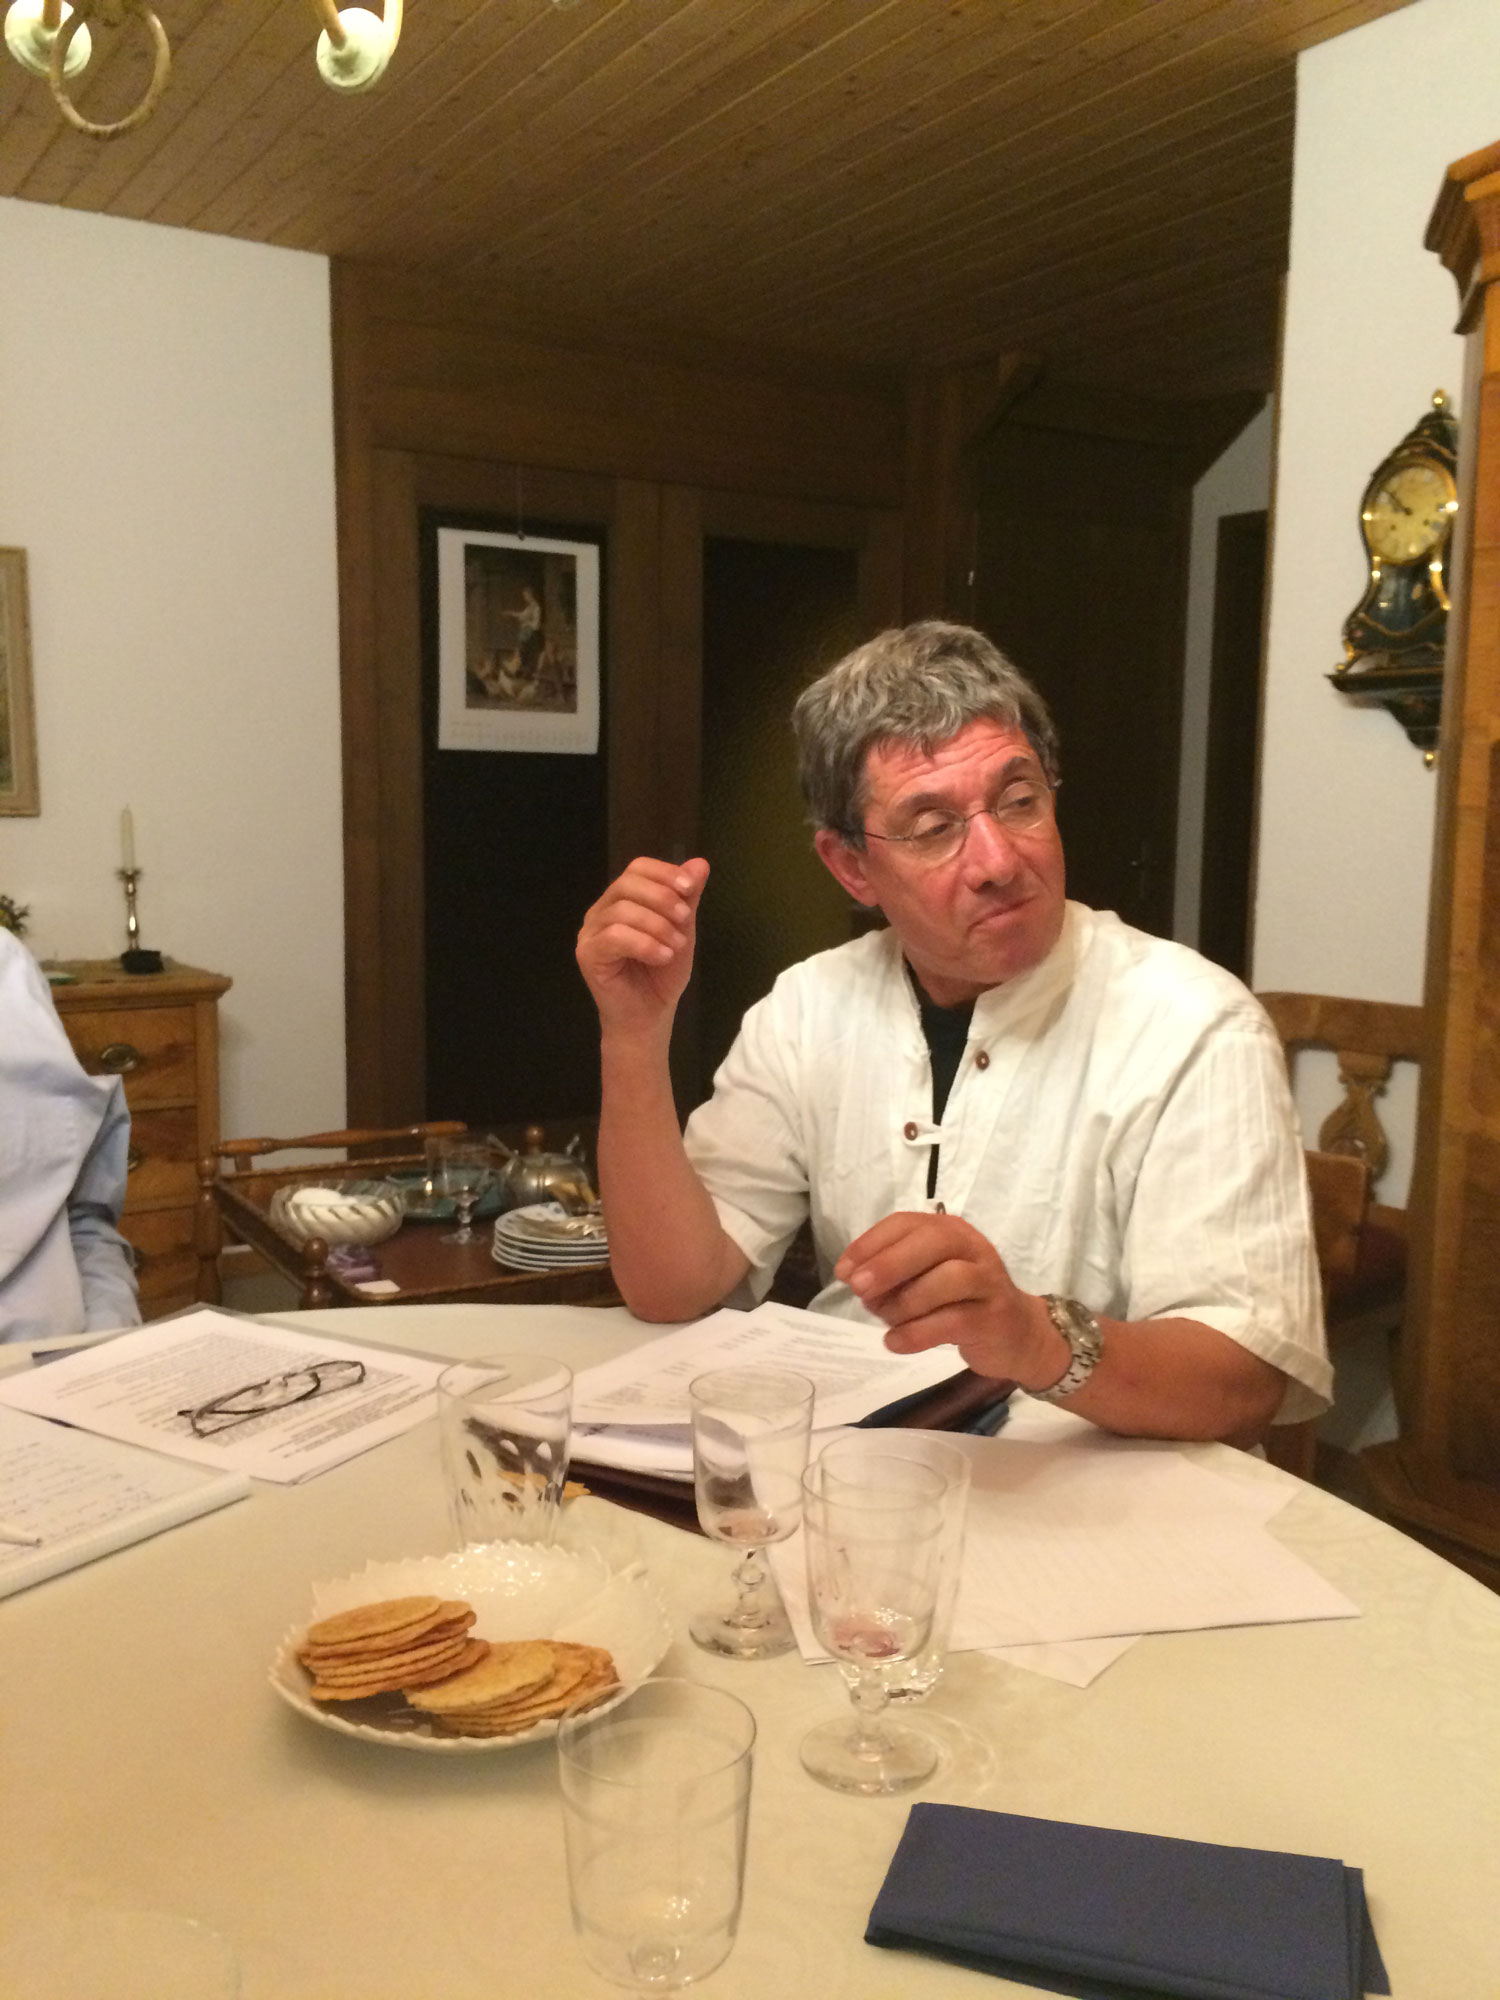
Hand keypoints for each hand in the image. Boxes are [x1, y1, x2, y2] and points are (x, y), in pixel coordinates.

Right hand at [577, 856, 709, 1039]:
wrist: (649, 1016)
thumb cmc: (662, 974)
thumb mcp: (682, 930)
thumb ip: (687, 898)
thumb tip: (700, 863)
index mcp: (622, 900)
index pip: (637, 868)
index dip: (664, 873)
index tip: (690, 888)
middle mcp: (601, 911)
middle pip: (627, 884)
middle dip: (662, 898)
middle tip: (684, 920)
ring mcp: (591, 933)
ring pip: (622, 910)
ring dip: (657, 926)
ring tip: (675, 946)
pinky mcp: (588, 954)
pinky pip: (614, 937)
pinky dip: (644, 944)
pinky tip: (662, 956)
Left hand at [834, 1211, 1063, 1387]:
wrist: (1019, 1334)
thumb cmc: (962, 1301)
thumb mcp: (928, 1277)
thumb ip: (895, 1273)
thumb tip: (853, 1278)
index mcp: (951, 1231)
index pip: (906, 1223)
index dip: (871, 1243)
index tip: (843, 1270)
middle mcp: (972, 1248)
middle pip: (932, 1243)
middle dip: (889, 1264)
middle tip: (858, 1288)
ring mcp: (987, 1282)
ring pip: (946, 1280)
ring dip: (905, 1302)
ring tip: (884, 1320)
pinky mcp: (994, 1317)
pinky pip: (954, 1321)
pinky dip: (918, 1333)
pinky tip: (895, 1342)